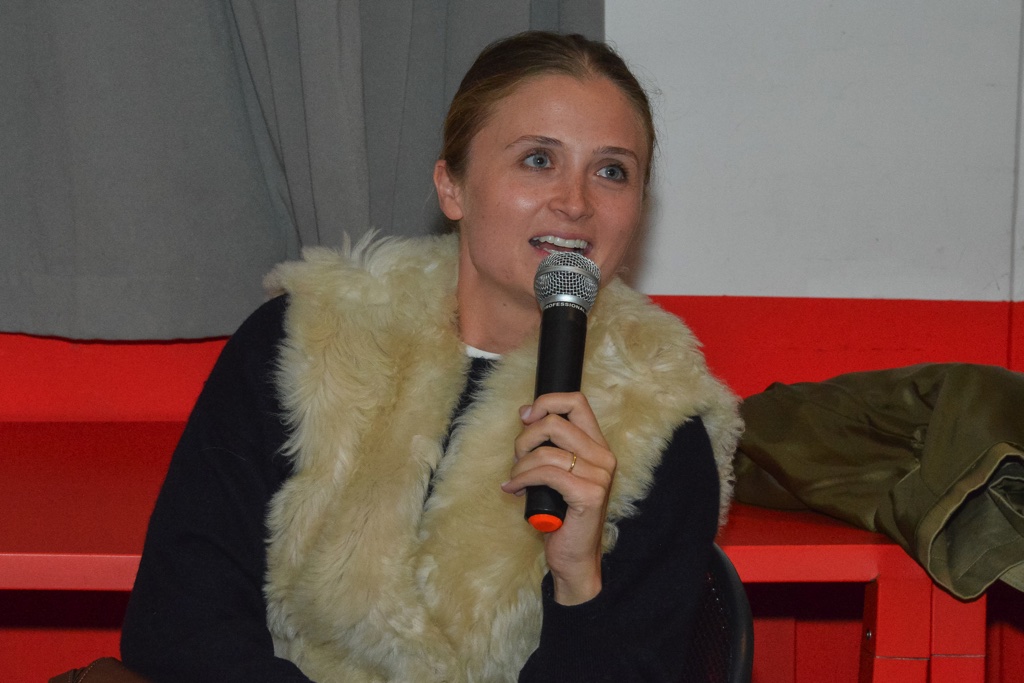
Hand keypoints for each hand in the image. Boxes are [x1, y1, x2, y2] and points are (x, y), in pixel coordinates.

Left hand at [500, 392, 615, 604]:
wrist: (574, 557)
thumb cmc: (562, 515)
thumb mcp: (556, 472)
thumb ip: (549, 445)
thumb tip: (526, 414)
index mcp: (597, 447)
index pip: (576, 402)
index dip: (546, 402)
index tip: (526, 416)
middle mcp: (603, 458)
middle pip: (555, 422)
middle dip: (525, 438)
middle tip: (518, 459)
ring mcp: (599, 476)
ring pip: (546, 451)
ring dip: (520, 464)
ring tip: (516, 480)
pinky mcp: (589, 495)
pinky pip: (546, 474)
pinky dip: (523, 478)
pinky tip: (515, 489)